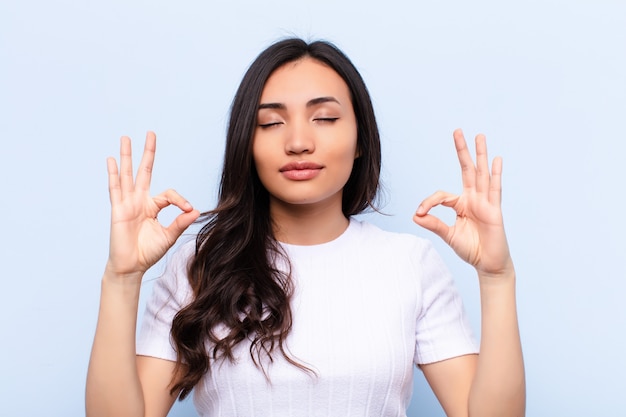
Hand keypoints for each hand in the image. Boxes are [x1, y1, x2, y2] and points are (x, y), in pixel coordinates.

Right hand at [106, 132, 199, 278]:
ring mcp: (128, 203)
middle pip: (144, 171)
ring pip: (127, 174)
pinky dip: (113, 174)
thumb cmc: (148, 252)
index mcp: (153, 206)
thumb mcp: (169, 235)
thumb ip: (180, 222)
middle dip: (148, 152)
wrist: (132, 266)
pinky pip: (115, 188)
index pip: (169, 194)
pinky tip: (111, 159)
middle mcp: (140, 201)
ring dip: (127, 156)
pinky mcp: (118, 209)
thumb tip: (195, 210)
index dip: (180, 199)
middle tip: (151, 133)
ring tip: (126, 137)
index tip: (188, 209)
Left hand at [413, 129, 511, 276]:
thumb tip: (415, 215)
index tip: (420, 212)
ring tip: (480, 136)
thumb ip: (434, 224)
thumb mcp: (448, 235)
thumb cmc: (470, 249)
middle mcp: (473, 199)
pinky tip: (496, 159)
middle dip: (462, 151)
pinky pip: (494, 189)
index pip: (442, 195)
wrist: (488, 264)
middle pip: (467, 170)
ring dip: (480, 155)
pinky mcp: (494, 210)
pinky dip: (495, 174)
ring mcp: (485, 202)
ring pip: (481, 174)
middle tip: (457, 130)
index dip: (429, 202)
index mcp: (461, 204)